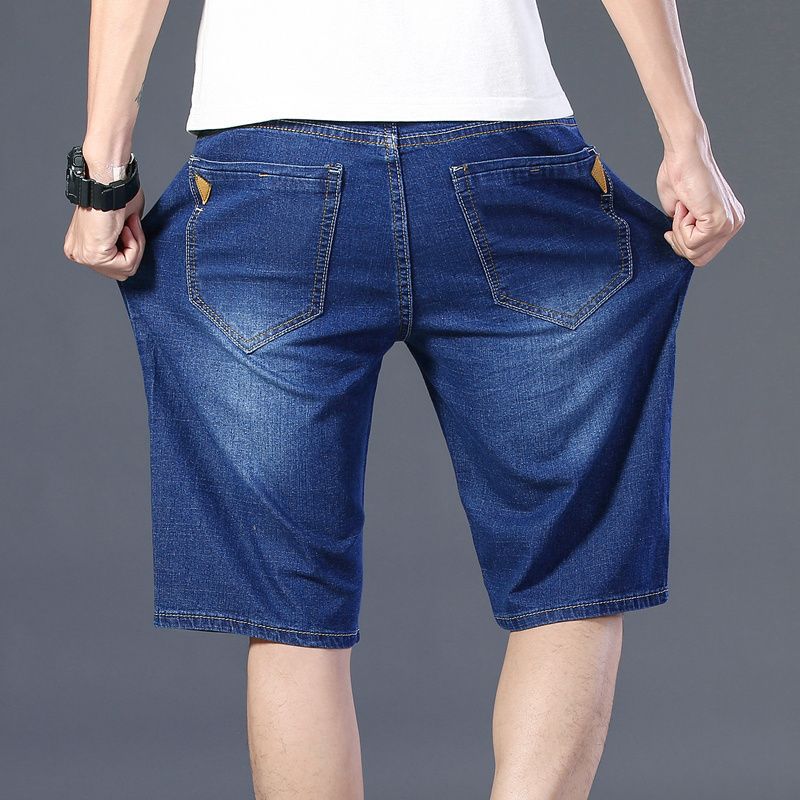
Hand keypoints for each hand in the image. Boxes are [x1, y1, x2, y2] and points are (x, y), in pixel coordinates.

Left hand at [63, 186, 145, 280]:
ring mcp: (84, 257)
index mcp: (80, 246)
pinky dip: (134, 245)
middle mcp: (78, 253)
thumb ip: (123, 241)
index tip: (129, 225)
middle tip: (131, 226)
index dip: (129, 247)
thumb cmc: (115, 193)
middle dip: (133, 249)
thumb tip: (132, 249)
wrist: (107, 181)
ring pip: (126, 269)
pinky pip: (127, 264)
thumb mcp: (122, 224)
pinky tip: (125, 228)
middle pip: (120, 272)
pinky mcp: (95, 256)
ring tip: (128, 225)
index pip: (113, 264)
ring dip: (135, 246)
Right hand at [656, 142, 744, 266]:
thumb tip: (680, 246)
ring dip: (679, 232)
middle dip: (680, 243)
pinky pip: (691, 242)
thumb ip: (687, 232)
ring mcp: (728, 224)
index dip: (682, 246)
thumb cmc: (678, 176)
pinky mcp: (718, 222)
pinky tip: (685, 207)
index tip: (673, 228)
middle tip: (678, 217)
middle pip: (699, 259)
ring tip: (683, 208)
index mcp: (728, 222)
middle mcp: (733, 224)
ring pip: (693, 252)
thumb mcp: (682, 214)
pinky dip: (680, 227)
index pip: (704, 255)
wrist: (684, 155)